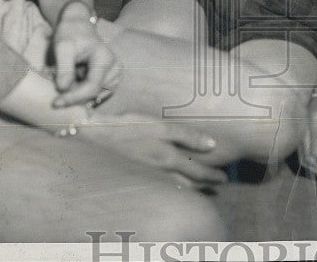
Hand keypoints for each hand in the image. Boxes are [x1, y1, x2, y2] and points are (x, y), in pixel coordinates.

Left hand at [51, 1, 122, 107]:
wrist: (77, 27)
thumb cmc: (70, 35)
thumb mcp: (63, 46)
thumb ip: (64, 66)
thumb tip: (63, 88)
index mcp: (105, 59)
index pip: (92, 87)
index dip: (73, 98)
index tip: (55, 102)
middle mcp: (115, 68)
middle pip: (93, 94)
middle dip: (73, 95)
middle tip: (55, 85)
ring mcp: (114, 75)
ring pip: (93, 96)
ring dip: (77, 93)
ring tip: (66, 77)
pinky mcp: (110, 80)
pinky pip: (94, 94)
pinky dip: (81, 92)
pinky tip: (73, 80)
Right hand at [79, 113, 227, 188]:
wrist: (93, 138)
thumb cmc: (126, 126)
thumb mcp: (158, 125)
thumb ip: (185, 135)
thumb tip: (212, 144)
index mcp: (167, 158)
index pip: (197, 172)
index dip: (212, 175)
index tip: (223, 178)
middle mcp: (158, 173)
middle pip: (187, 185)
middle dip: (204, 185)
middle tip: (216, 185)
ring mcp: (146, 179)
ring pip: (173, 191)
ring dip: (189, 190)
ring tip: (199, 190)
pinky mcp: (135, 180)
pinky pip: (159, 190)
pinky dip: (170, 191)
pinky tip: (172, 188)